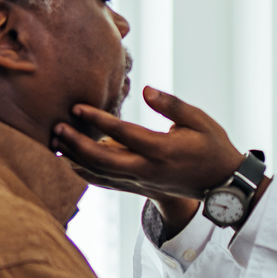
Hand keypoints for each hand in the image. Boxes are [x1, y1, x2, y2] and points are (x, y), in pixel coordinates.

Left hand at [54, 87, 244, 203]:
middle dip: (76, 144)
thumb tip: (145, 90)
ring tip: (56, 142)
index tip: (77, 106)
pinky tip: (69, 162)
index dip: (98, 119)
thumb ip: (172, 104)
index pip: (123, 133)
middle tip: (57, 126)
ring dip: (75, 159)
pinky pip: (105, 183)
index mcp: (162, 149)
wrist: (220, 183)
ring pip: (101, 174)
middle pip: (103, 160)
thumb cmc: (211, 145)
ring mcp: (141, 181)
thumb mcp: (199, 120)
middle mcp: (148, 169)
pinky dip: (85, 174)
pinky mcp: (138, 187)